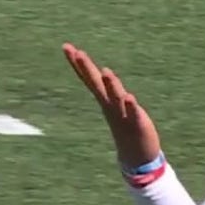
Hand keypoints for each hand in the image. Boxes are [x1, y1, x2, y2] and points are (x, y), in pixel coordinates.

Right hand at [62, 43, 161, 171]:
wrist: (137, 157)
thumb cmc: (126, 127)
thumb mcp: (114, 106)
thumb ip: (109, 90)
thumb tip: (102, 71)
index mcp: (105, 99)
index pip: (90, 78)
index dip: (78, 63)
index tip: (66, 46)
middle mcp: (110, 106)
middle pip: (97, 84)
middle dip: (87, 68)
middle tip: (76, 52)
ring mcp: (123, 115)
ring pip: (115, 97)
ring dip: (111, 85)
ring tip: (106, 70)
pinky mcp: (137, 125)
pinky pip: (133, 114)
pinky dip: (131, 106)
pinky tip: (129, 97)